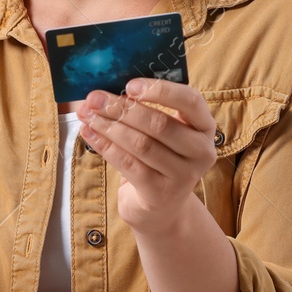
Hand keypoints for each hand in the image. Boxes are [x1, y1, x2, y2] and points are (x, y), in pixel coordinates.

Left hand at [76, 77, 217, 230]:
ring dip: (109, 126)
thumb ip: (145, 109)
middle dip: (122, 109)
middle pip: (159, 124)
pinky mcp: (161, 193)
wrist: (160, 206)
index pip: (191, 100)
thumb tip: (106, 90)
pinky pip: (128, 164)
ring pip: (141, 144)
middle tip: (95, 99)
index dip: (161, 90)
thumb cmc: (157, 158)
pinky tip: (89, 133)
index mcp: (204, 126)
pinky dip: (105, 146)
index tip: (130, 85)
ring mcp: (183, 175)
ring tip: (88, 115)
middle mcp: (201, 151)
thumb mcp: (162, 132)